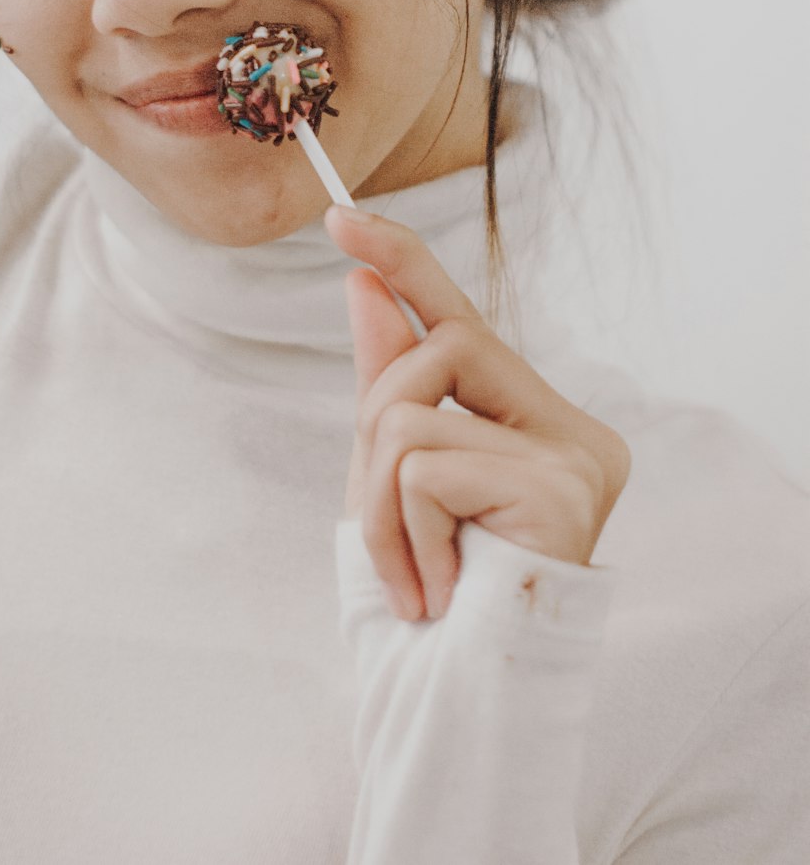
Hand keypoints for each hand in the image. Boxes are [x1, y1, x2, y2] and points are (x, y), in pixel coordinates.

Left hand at [324, 205, 631, 621]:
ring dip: (380, 497)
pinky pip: (428, 464)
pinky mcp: (565, 488)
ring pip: (418, 405)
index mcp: (535, 424)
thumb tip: (362, 286)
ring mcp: (576, 457)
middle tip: (388, 520)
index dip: (404, 263)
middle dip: (377, 420)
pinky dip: (405, 530)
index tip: (342, 218)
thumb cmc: (431, 590)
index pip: (467, 320)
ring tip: (411, 571)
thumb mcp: (389, 477)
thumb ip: (388, 384)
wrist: (459, 700)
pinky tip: (438, 587)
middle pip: (439, 349)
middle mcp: (572, 431)